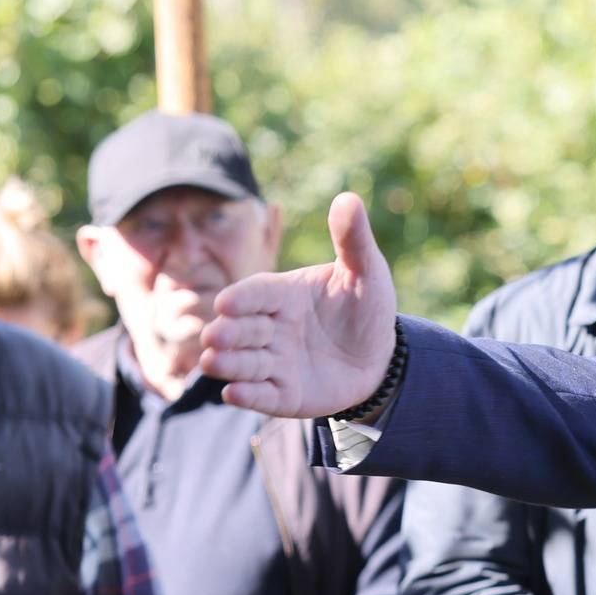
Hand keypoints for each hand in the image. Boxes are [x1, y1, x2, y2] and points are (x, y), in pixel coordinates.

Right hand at [199, 192, 397, 417]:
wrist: (381, 357)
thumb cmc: (366, 308)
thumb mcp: (366, 272)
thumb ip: (352, 240)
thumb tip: (349, 198)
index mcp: (284, 294)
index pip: (256, 293)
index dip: (242, 298)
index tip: (227, 303)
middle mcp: (271, 327)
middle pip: (242, 329)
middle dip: (228, 332)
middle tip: (215, 335)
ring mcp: (275, 362)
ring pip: (245, 363)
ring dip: (229, 363)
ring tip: (213, 362)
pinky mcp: (284, 394)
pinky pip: (263, 396)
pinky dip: (248, 396)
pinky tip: (234, 394)